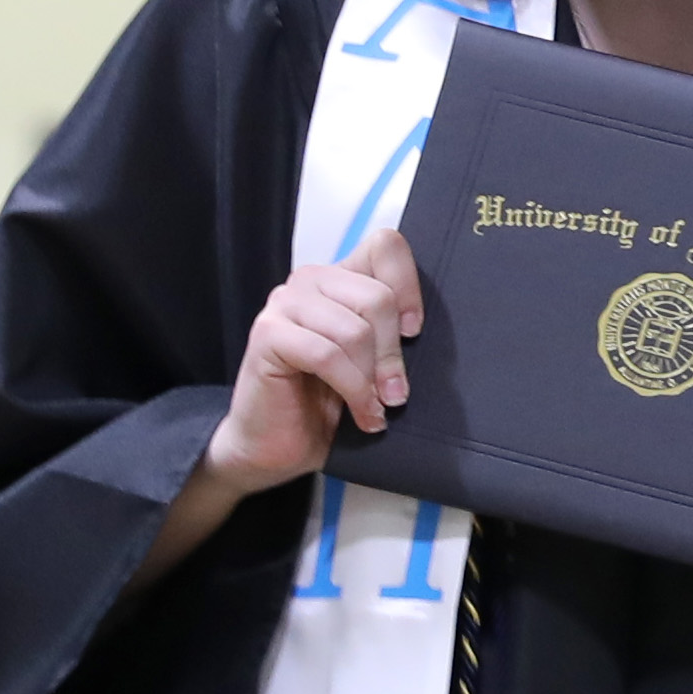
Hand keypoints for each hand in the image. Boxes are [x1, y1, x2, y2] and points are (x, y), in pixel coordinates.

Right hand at [200, 227, 423, 502]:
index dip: (408, 287)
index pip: (385, 246)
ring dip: (371, 379)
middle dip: (393, 354)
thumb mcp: (372, 363)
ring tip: (375, 410)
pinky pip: (327, 354)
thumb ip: (391, 336)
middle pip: (378, 297)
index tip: (415, 333)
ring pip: (355, 329)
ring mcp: (285, 303)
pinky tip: (360, 414)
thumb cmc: (326, 405)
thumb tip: (424, 333)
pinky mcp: (268, 333)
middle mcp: (311, 281)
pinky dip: (352, 389)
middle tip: (395, 394)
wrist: (276, 446)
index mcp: (340, 279)